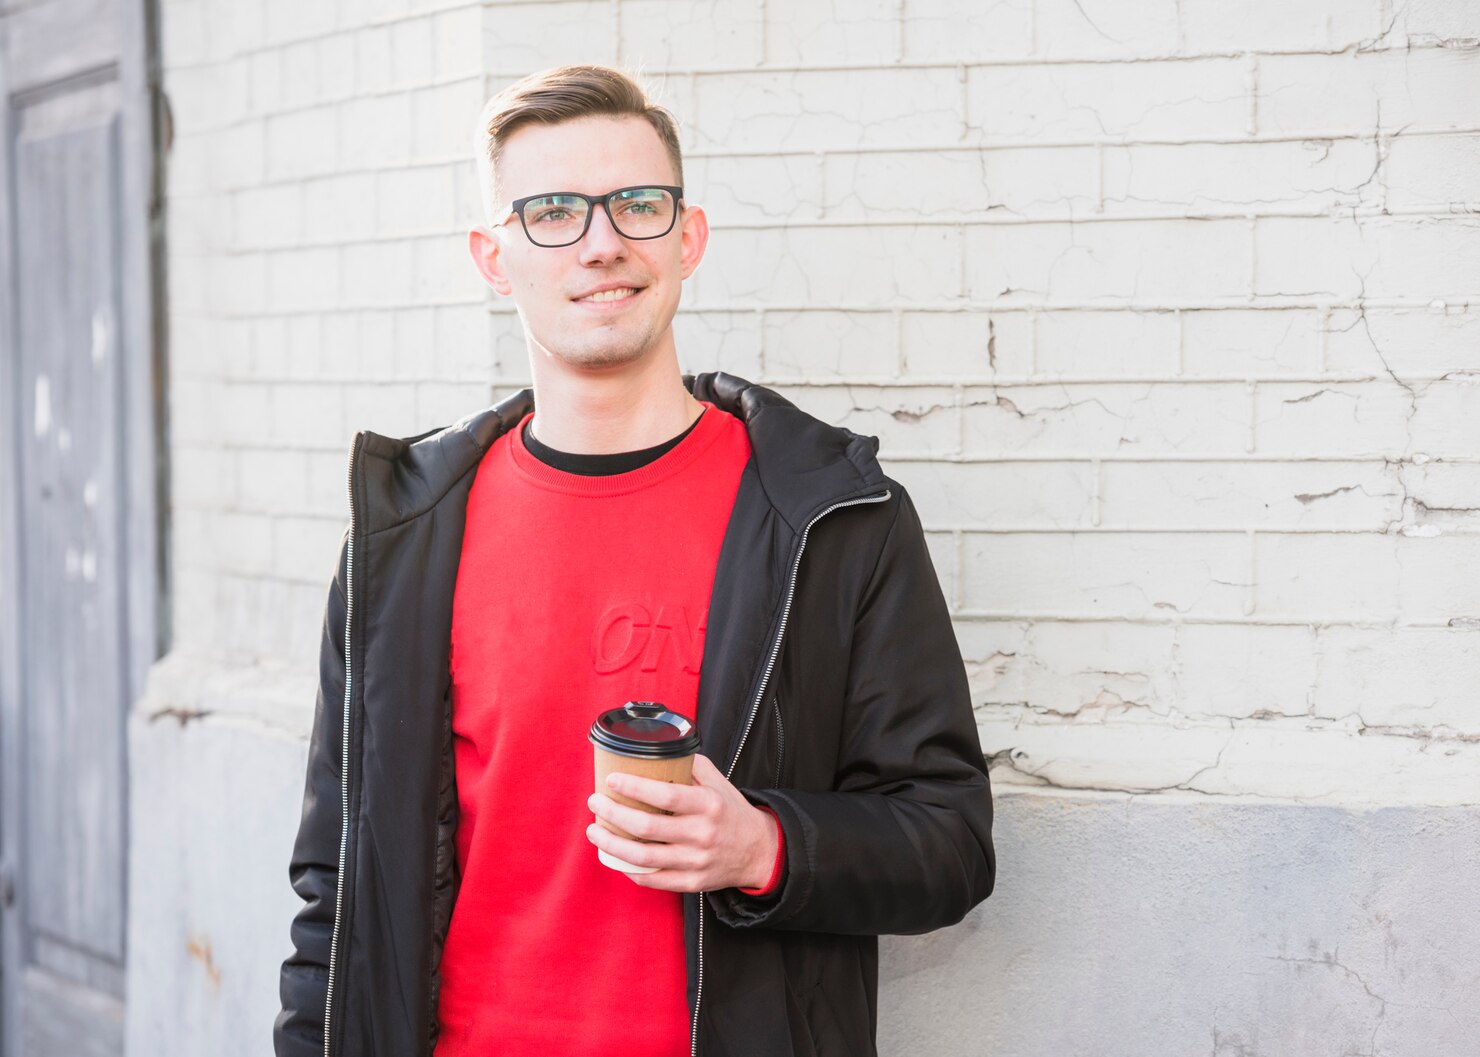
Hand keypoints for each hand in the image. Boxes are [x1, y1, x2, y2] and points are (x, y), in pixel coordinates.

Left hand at [586, 753, 779, 891]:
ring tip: (595, 830)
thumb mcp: (718, 782)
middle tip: (596, 803)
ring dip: (612, 844)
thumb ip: (690, 766)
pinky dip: (629, 869)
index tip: (612, 780)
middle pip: (647, 827)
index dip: (634, 788)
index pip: (666, 795)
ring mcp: (697, 861)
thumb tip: (656, 751)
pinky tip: (615, 857)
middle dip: (613, 814)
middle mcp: (702, 834)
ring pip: (644, 857)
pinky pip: (653, 879)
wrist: (758, 850)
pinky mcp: (692, 882)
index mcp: (708, 804)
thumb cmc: (730, 811)